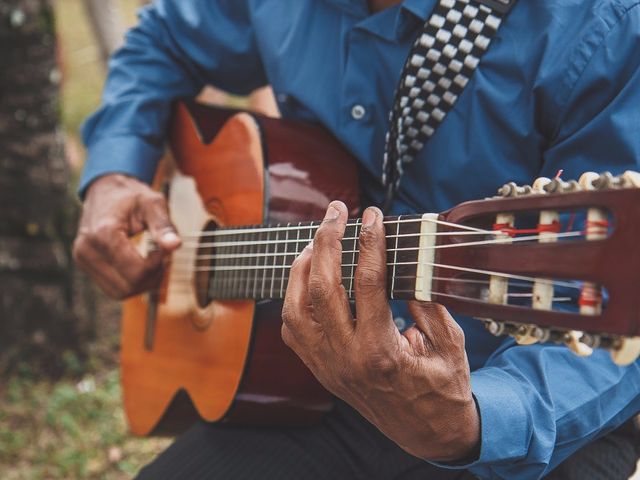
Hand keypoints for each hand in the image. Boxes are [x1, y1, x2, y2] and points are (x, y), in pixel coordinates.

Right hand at [73, 174, 180, 298]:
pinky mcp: (85, 265)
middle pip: (128, 286)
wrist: (105, 189)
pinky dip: (131, 283)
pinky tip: (140, 265)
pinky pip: (112, 288)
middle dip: (151, 277)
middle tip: (161, 257)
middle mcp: (87, 250)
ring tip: (152, 261)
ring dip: (142, 283)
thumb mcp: (153, 203)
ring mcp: (83, 260)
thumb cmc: (131, 195)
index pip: (135, 271)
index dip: (156, 266)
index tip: (164, 249)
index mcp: (103, 234)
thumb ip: (163, 226)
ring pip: (120, 292)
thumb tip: (175, 245)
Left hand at [281, 201, 479, 461]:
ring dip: (302, 267)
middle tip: (336, 211)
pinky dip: (294, 297)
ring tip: (317, 240)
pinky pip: (293, 329)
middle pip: (322, 288)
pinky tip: (307, 277)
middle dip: (327, 241)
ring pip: (296, 307)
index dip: (369, 242)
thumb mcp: (450, 344)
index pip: (368, 283)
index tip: (372, 214)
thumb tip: (409, 263)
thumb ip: (429, 304)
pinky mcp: (320, 369)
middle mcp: (346, 358)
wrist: (426, 433)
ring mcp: (327, 365)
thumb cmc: (442, 388)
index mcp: (382, 352)